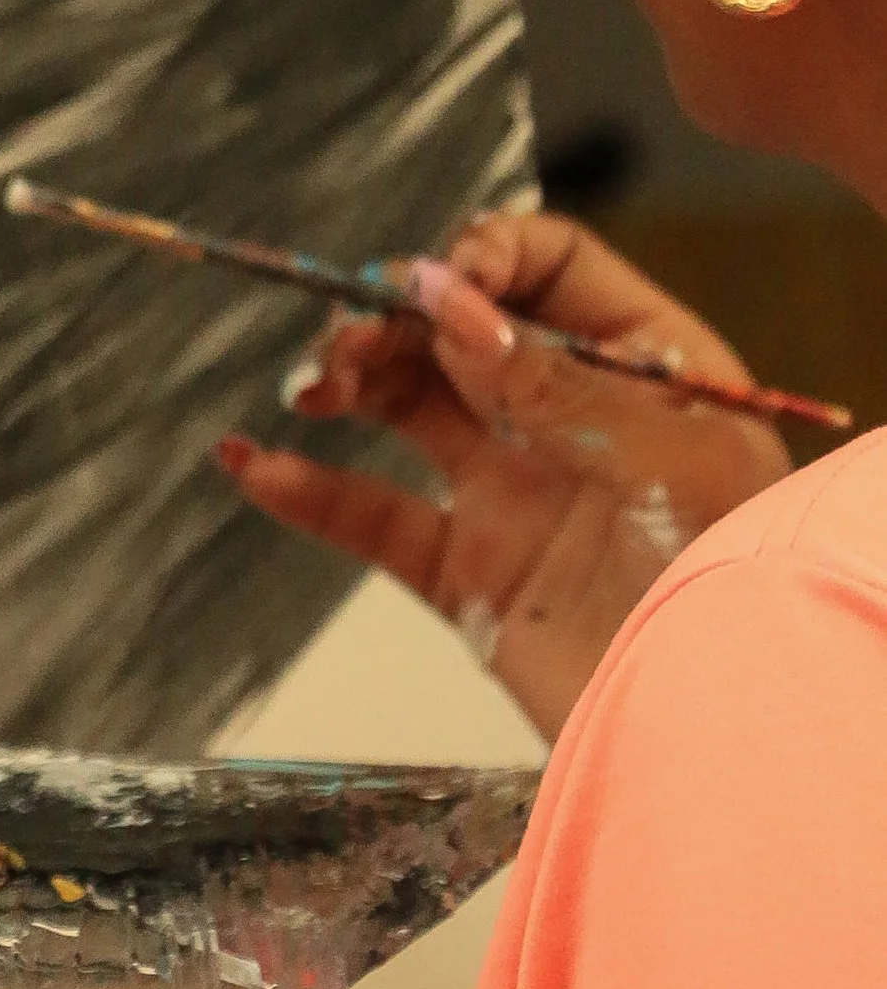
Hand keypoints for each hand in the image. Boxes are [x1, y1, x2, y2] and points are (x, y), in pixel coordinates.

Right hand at [217, 210, 789, 739]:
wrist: (719, 732)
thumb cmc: (734, 582)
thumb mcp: (660, 454)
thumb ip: (546, 377)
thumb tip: (445, 297)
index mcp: (646, 367)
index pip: (551, 268)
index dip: (486, 257)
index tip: (434, 286)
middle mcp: (575, 416)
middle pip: (463, 328)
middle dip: (397, 316)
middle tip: (351, 342)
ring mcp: (518, 491)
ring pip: (410, 404)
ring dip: (351, 378)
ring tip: (315, 388)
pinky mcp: (471, 571)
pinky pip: (376, 517)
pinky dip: (311, 490)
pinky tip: (254, 464)